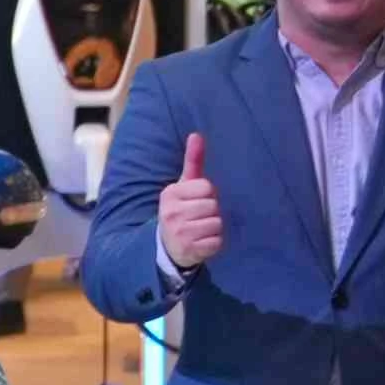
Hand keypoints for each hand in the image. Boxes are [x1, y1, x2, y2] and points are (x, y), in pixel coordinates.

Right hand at [159, 131, 223, 268]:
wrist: (167, 246)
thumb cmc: (181, 210)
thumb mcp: (183, 186)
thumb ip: (192, 161)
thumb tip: (196, 135)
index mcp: (170, 194)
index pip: (207, 187)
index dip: (208, 195)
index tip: (196, 201)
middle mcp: (171, 213)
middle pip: (213, 205)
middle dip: (211, 212)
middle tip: (198, 217)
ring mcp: (179, 233)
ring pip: (217, 223)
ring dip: (214, 228)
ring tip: (200, 230)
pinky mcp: (189, 250)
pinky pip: (217, 242)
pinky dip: (214, 243)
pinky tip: (202, 242)